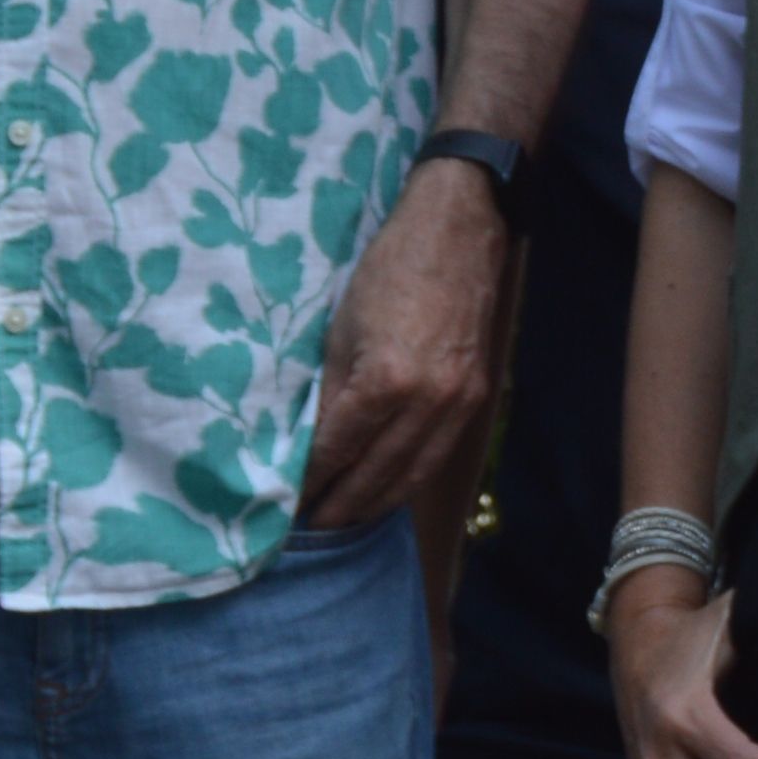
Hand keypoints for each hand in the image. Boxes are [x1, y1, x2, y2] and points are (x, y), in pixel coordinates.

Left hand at [305, 156, 508, 528]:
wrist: (458, 231)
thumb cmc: (388, 268)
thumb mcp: (340, 328)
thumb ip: (327, 391)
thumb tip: (306, 443)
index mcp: (385, 381)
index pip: (336, 450)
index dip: (308, 481)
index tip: (282, 503)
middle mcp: (428, 402)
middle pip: (376, 475)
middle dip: (338, 505)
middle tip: (306, 527)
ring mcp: (458, 403)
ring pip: (412, 475)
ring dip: (374, 503)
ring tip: (342, 519)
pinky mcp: (476, 397)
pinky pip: (437, 454)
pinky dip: (409, 480)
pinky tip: (386, 490)